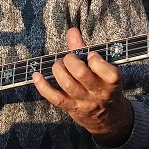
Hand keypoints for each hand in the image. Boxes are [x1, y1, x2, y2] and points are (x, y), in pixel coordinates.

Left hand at [32, 27, 132, 146]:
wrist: (108, 118)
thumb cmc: (105, 86)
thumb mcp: (104, 70)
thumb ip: (85, 49)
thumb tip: (72, 31)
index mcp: (112, 81)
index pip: (108, 72)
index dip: (96, 60)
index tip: (91, 55)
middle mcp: (99, 92)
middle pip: (82, 74)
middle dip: (71, 61)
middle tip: (70, 59)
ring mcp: (85, 101)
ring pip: (68, 85)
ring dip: (59, 70)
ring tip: (58, 65)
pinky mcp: (72, 108)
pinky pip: (55, 98)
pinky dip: (43, 87)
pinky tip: (36, 76)